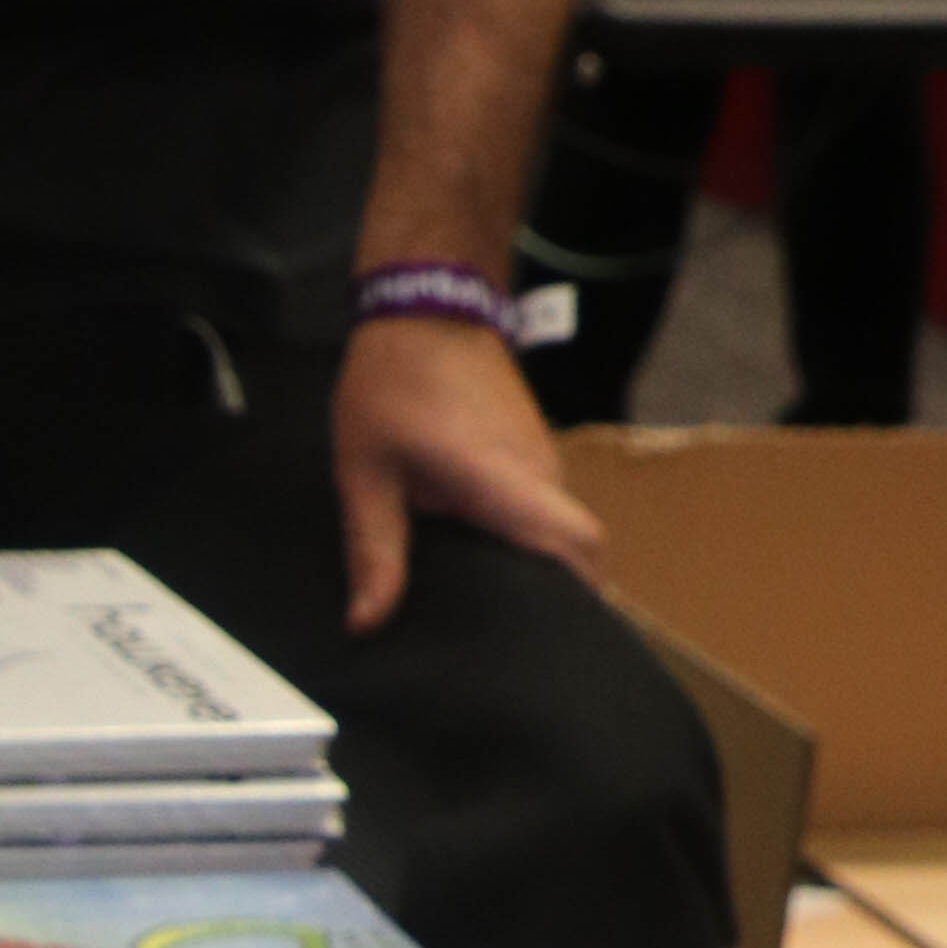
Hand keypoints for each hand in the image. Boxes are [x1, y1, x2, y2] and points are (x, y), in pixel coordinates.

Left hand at [329, 307, 606, 632]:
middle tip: (510, 640)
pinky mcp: (532, 448)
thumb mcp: (364, 471)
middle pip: (576, 549)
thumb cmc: (391, 384)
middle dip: (557, 595)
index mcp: (505, 480)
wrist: (424, 306)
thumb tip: (367, 622)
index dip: (582, 593)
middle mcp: (539, 471)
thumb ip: (372, 548)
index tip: (555, 634)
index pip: (577, 543)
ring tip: (492, 610)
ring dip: (537, 563)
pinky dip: (525, 536)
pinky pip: (542, 506)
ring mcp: (542, 456)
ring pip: (559, 528)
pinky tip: (482, 558)